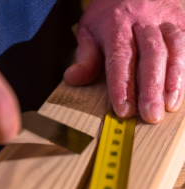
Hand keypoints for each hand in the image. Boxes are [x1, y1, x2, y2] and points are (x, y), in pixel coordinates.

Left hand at [64, 0, 184, 123]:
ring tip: (170, 106)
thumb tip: (73, 78)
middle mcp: (143, 21)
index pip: (120, 58)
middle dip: (151, 88)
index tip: (123, 109)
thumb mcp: (89, 30)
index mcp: (116, 24)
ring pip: (175, 49)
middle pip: (151, 55)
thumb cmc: (108, 12)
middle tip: (150, 116)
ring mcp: (166, 19)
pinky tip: (181, 89)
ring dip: (174, 80)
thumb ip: (85, 56)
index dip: (122, 85)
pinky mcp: (181, 21)